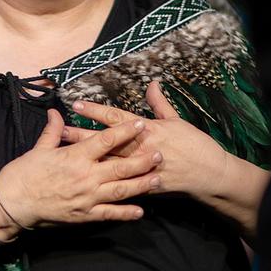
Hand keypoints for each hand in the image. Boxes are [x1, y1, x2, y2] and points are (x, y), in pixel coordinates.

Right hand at [0, 109, 160, 227]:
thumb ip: (52, 130)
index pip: (106, 140)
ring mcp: (87, 198)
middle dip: (142, 160)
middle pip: (121, 166)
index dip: (125, 131)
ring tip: (157, 179)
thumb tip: (55, 112)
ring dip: (141, 184)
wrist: (13, 203)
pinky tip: (140, 211)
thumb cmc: (24, 173)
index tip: (141, 124)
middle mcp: (86, 177)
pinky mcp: (84, 215)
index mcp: (75, 157)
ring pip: (121, 191)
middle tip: (160, 153)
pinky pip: (110, 214)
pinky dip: (126, 213)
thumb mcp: (39, 148)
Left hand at [62, 81, 228, 203]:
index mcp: (148, 129)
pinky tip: (88, 183)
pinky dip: (106, 183)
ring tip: (67, 155)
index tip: (76, 105)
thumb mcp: (177, 120)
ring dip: (87, 158)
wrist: (210, 174)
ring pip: (108, 162)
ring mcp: (141, 168)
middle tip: (60, 131)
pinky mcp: (145, 186)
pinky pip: (122, 184)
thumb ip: (160, 103)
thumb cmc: (195, 144)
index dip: (95, 111)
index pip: (116, 118)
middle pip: (105, 141)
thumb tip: (152, 84)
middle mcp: (141, 147)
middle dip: (82, 136)